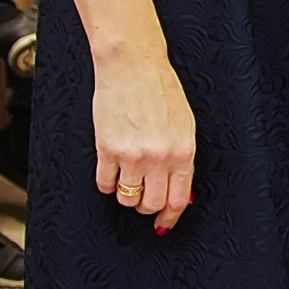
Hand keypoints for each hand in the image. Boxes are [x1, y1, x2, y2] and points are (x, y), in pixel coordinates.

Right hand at [93, 45, 195, 233]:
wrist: (133, 66)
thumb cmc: (161, 90)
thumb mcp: (184, 125)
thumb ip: (182, 159)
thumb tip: (178, 191)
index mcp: (183, 151)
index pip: (178, 199)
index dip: (170, 216)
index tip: (164, 223)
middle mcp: (159, 157)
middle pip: (151, 204)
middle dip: (147, 207)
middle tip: (143, 199)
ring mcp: (132, 154)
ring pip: (126, 198)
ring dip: (126, 195)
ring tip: (128, 180)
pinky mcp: (106, 149)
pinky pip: (104, 183)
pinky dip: (107, 183)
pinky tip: (111, 171)